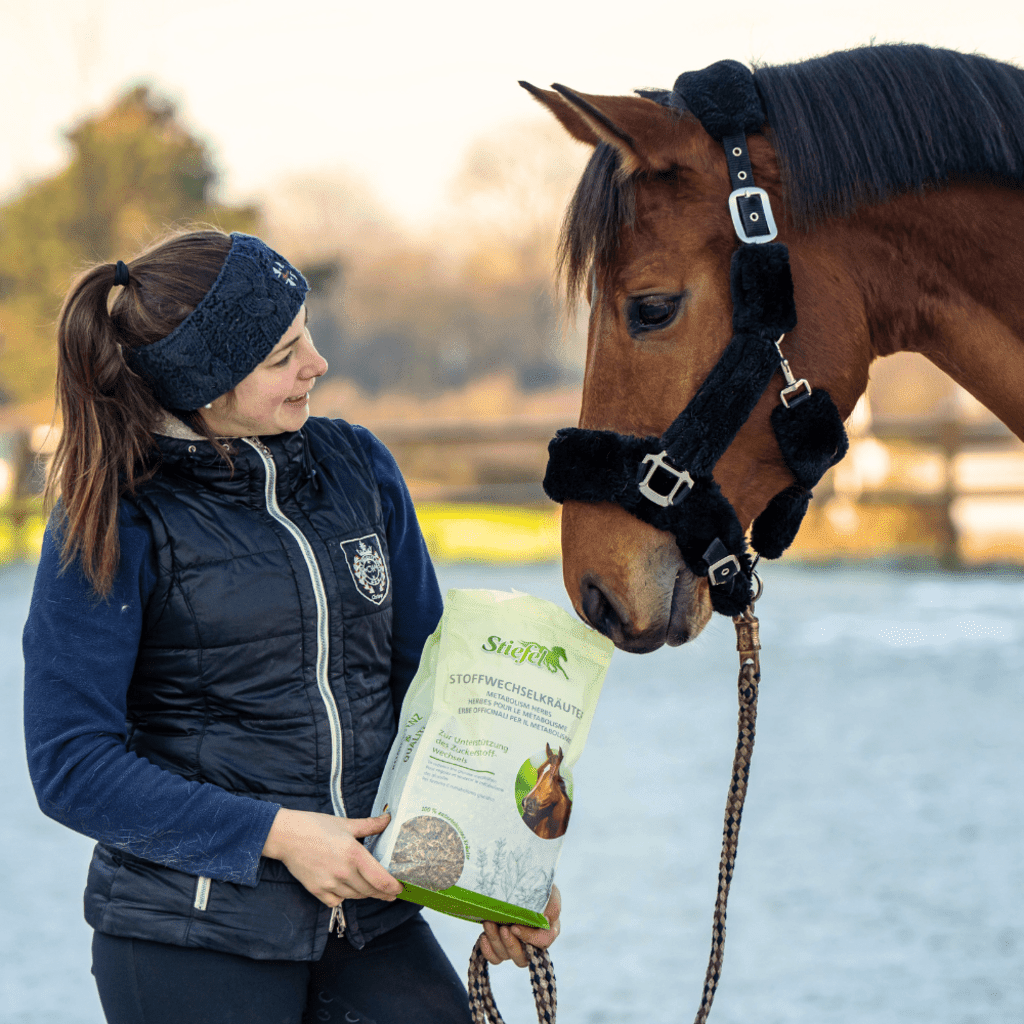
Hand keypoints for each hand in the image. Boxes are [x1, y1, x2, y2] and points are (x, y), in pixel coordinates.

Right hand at [262, 808, 402, 906]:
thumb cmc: (316, 826)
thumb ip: (370, 825)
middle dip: (383, 892)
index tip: (401, 889)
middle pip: (370, 891)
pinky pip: (337, 901)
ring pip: (356, 896)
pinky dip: (345, 897)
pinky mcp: (317, 891)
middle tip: (391, 892)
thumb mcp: (346, 823)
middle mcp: (344, 872)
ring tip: (371, 888)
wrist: (287, 836)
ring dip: (365, 893)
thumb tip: (388, 819)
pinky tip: (347, 889)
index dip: (394, 887)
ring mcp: (330, 884)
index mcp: (354, 854)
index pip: (381, 880)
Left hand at [479, 884, 560, 968]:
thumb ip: (552, 904)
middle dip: (510, 945)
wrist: (514, 881)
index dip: (530, 938)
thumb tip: (546, 920)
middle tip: (502, 928)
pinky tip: (483, 937)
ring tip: (488, 923)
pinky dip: (488, 950)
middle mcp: (532, 943)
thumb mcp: (547, 890)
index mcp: (548, 930)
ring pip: (506, 956)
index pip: (543, 942)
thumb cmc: (535, 886)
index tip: (515, 926)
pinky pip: (495, 957)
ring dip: (496, 941)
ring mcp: (515, 946)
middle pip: (523, 958)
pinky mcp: (500, 946)